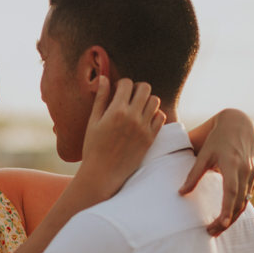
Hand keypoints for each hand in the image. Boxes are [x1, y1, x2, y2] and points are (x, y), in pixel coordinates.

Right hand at [79, 77, 165, 198]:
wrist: (102, 174)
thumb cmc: (93, 148)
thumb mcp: (93, 122)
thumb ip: (101, 99)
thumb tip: (104, 78)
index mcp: (116, 111)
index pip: (127, 83)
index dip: (121, 84)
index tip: (117, 91)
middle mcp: (132, 117)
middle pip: (145, 88)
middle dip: (137, 88)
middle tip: (129, 97)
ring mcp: (143, 128)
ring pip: (155, 101)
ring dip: (147, 100)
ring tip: (137, 108)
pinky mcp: (150, 138)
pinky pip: (161, 117)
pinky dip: (154, 114)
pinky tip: (144, 119)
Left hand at [179, 109, 253, 235]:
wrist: (239, 122)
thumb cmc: (216, 138)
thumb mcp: (203, 154)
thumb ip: (193, 174)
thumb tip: (180, 193)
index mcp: (232, 165)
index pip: (231, 193)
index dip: (226, 210)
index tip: (220, 225)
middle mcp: (246, 171)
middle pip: (239, 203)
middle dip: (226, 220)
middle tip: (211, 233)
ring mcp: (253, 173)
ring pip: (245, 201)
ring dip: (232, 217)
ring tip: (217, 228)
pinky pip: (248, 195)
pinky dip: (238, 207)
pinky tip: (227, 215)